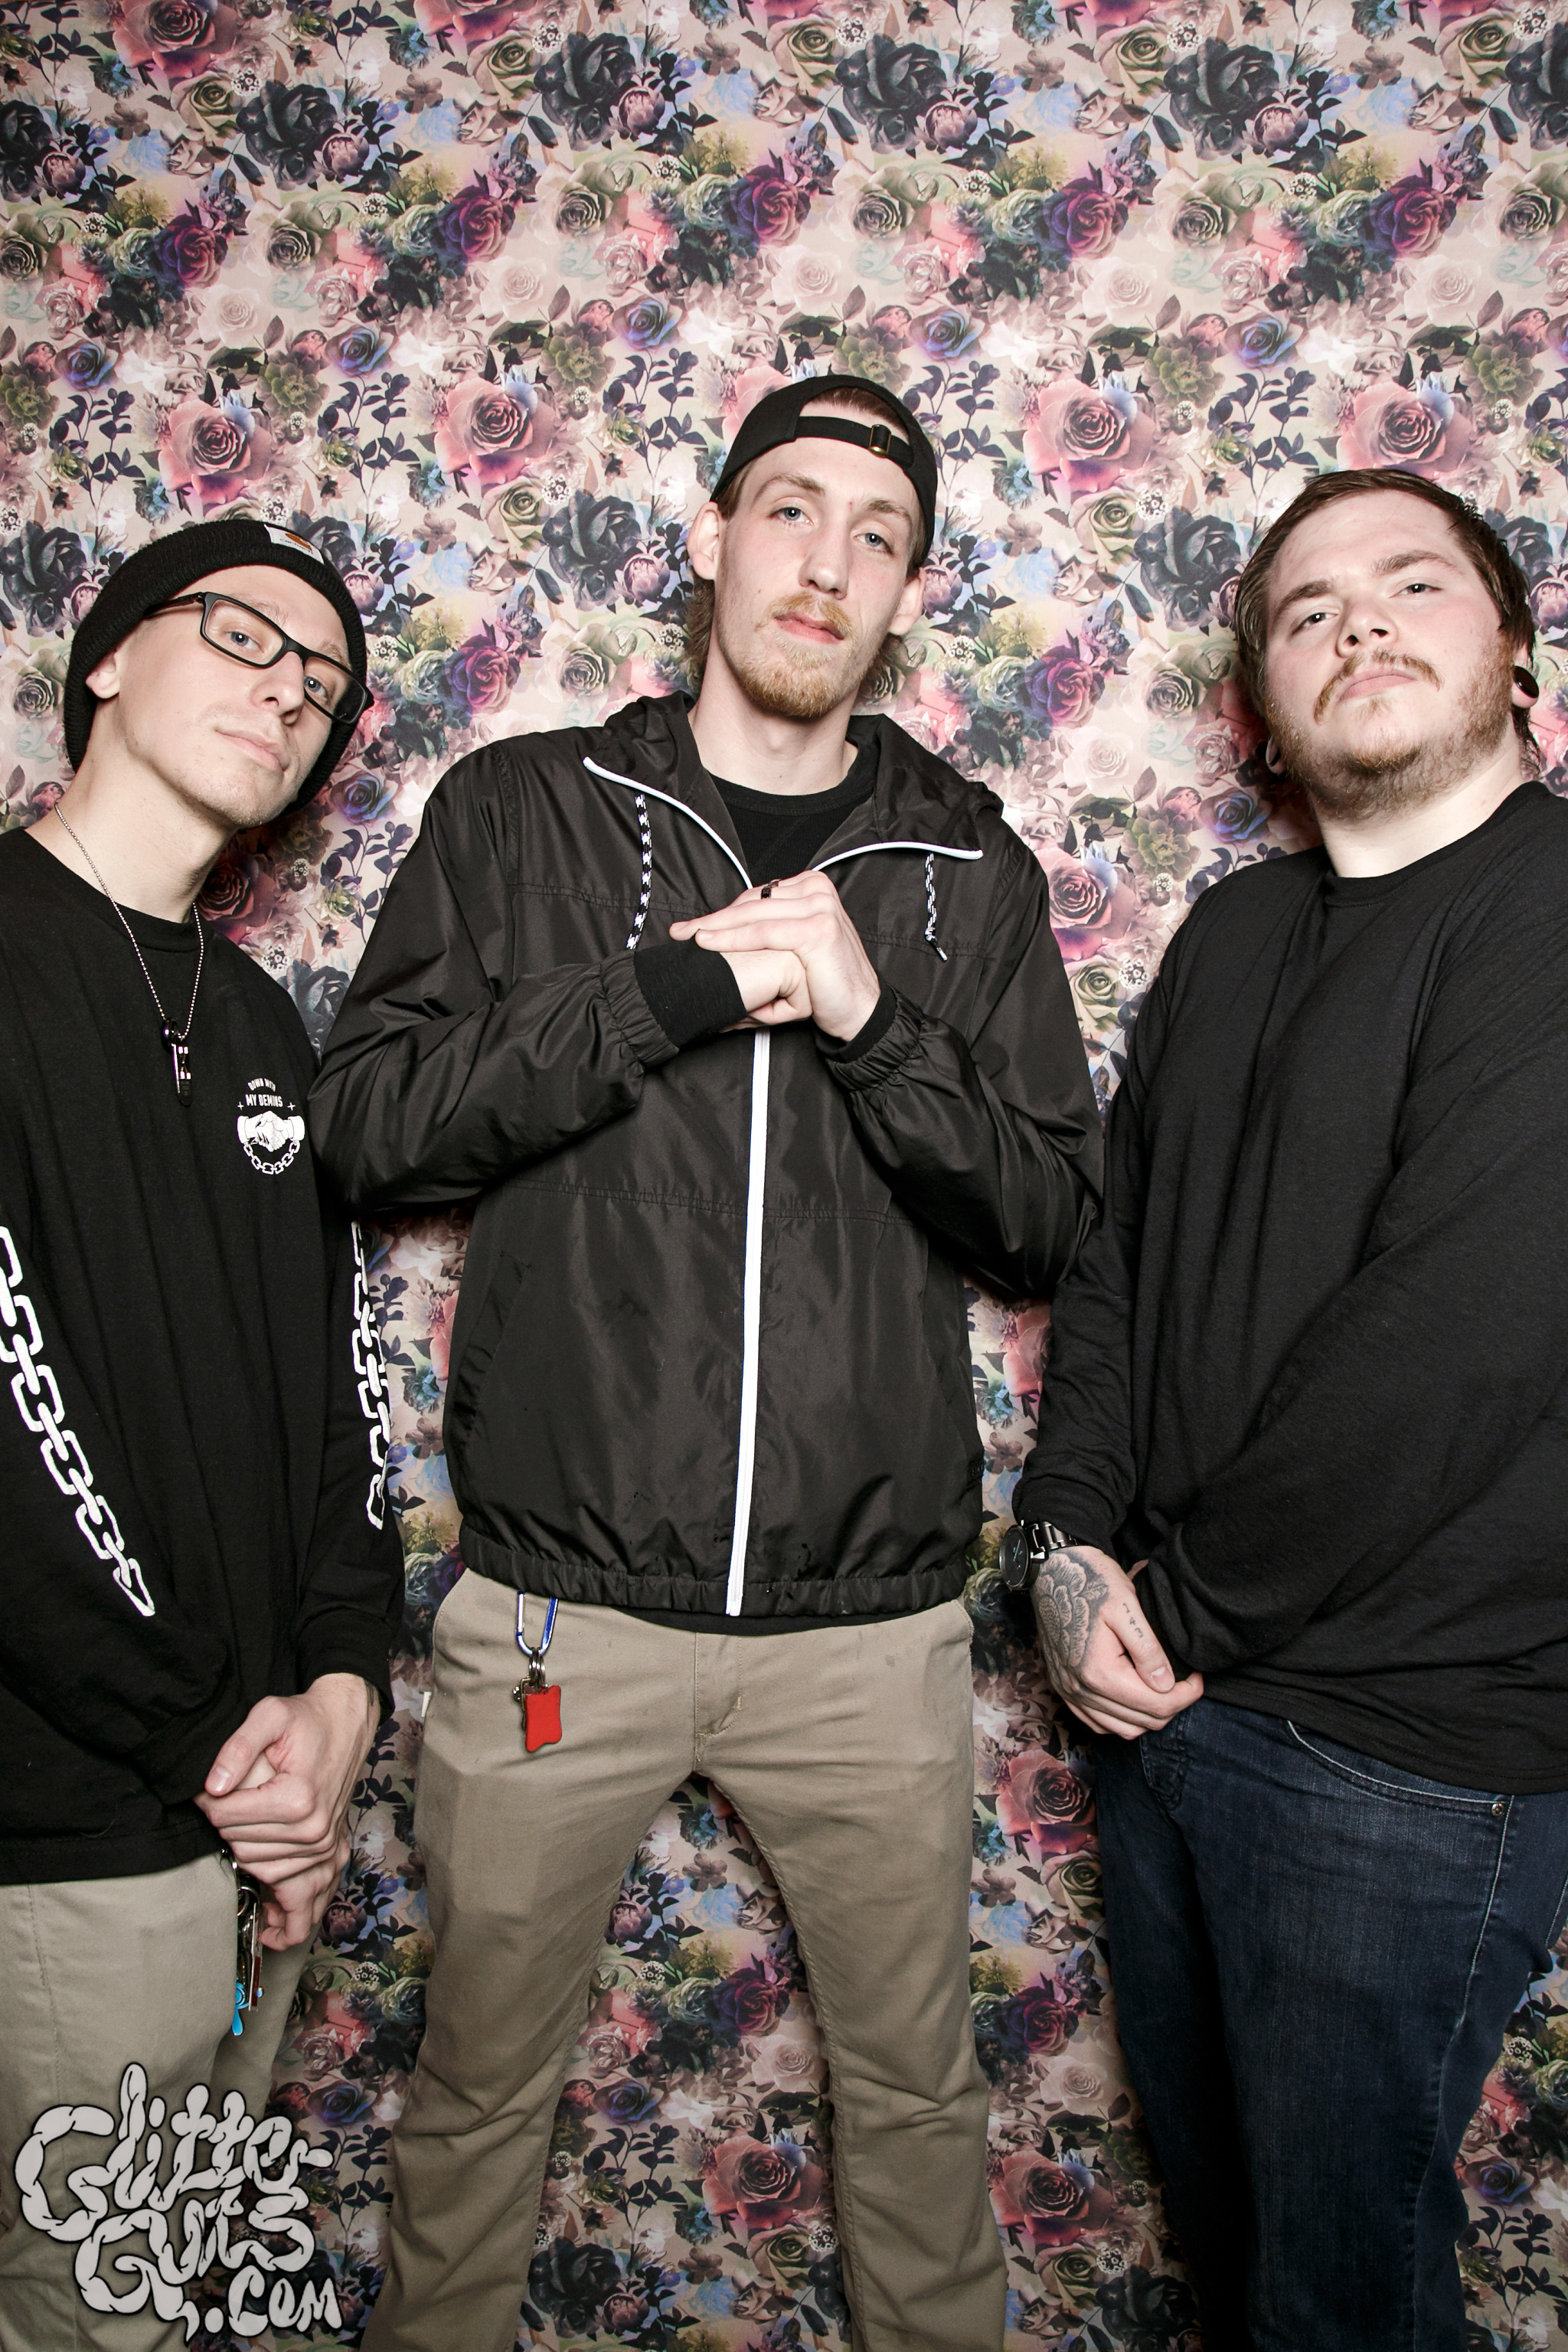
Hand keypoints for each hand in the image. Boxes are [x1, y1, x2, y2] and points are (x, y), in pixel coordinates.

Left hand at [197, 1673, 380, 1949]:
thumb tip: (212, 1787)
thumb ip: (237, 1747)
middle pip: (241, 1847)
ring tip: (230, 1843)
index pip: (226, 1818)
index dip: (208, 1804)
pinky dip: (284, 1909)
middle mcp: (313, 1830)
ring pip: (262, 1872)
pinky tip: (272, 1926)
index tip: (208, 1790)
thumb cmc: (307, 1719)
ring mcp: (323, 1846)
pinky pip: (299, 1891)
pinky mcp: (329, 1852)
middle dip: (222, 1829)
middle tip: (218, 1808)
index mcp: (297, 1799)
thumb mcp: (269, 1715)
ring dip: (243, 1859)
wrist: (346, 1724)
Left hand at [671, 871, 880, 1042]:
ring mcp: (820, 907)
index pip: (758, 896)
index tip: (693, 925)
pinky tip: (708, 944)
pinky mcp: (817, 929)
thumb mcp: (800, 944)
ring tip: (689, 938)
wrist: (859, 1010)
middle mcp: (818, 890)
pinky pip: (764, 933)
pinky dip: (733, 940)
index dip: (724, 911)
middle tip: (680, 931)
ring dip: (716, 927)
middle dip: (712, 918)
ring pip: (754, 915)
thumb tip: (731, 923)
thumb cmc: (828, 982)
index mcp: (813, 886)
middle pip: (753, 902)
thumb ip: (775, 926)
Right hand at [1031, 1545, 1202, 1738]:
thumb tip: (1166, 1685)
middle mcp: (1080, 1690)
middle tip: (1186, 1680)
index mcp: (1099, 1671)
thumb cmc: (1090, 1580)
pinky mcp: (1063, 1688)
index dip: (1187, 1695)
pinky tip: (1133, 1695)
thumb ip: (1148, 1649)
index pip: (1157, 1705)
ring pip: (1121, 1729)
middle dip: (1172, 1705)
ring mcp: (1069, 1691)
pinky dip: (1121, 1718)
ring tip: (1162, 1688)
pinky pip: (1097, 1722)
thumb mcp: (1127, 1605)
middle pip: (1142, 1723)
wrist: (1051, 1571)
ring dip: (1148, 1715)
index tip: (1199, 1676)